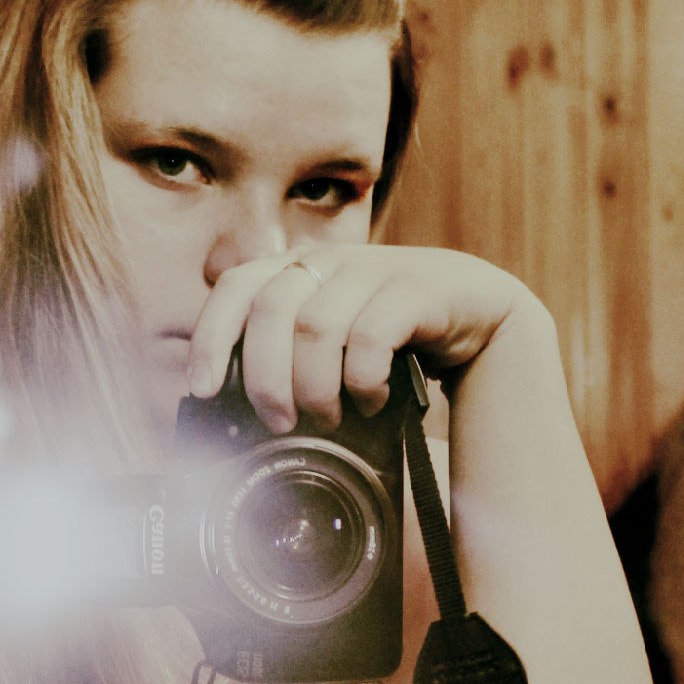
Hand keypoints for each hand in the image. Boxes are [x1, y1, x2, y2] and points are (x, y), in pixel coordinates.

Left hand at [187, 245, 548, 432]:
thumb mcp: (333, 341)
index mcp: (298, 268)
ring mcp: (374, 269)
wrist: (480, 317)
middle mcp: (330, 260)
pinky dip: (364, 381)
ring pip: (317, 328)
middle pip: (271, 311)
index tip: (203, 389)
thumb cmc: (395, 338)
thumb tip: (229, 401)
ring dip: (316, 388)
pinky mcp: (417, 289)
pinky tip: (372, 401)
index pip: (234, 287)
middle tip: (280, 423)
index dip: (211, 337)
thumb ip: (286, 352)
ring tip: (329, 418)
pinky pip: (371, 336)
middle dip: (267, 379)